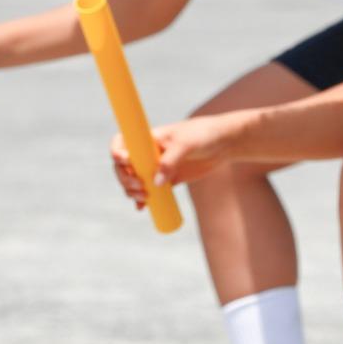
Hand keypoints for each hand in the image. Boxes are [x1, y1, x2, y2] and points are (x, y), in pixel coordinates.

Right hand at [109, 115, 247, 205]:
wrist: (223, 144)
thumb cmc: (203, 136)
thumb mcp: (187, 144)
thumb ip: (170, 161)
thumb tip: (155, 183)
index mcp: (148, 138)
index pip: (122, 143)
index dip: (118, 153)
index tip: (127, 163)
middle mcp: (148, 152)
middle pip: (123, 167)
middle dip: (125, 179)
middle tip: (140, 187)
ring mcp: (156, 167)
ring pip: (134, 181)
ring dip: (132, 192)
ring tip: (144, 199)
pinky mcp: (167, 179)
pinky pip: (149, 191)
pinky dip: (143, 200)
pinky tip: (143, 208)